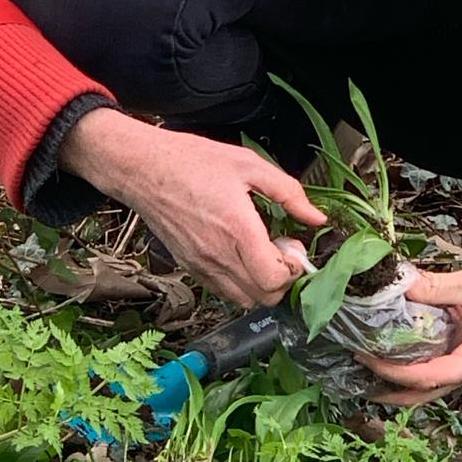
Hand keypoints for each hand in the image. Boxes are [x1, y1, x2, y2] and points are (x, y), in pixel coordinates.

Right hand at [59, 108, 326, 306]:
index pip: (275, 279)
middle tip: (281, 248)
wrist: (144, 168)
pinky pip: (222, 291)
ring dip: (261, 284)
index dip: (294, 269)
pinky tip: (239, 252)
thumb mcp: (248, 164)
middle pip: (264, 297)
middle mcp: (219, 255)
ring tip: (260, 251)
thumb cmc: (193, 161)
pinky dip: (240, 282)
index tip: (293, 245)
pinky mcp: (189, 267)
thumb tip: (317, 217)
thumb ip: (288, 192)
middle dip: (282, 279)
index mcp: (238, 229)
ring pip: (244, 300)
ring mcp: (201, 265)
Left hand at [359, 252, 461, 405]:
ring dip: (398, 376)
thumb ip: (436, 287)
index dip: (397, 372)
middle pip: (426, 391)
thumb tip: (398, 286)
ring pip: (429, 378)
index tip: (367, 357)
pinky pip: (433, 356)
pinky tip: (389, 344)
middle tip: (356, 375)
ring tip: (365, 364)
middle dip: (391, 390)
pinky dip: (411, 354)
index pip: (432, 377)